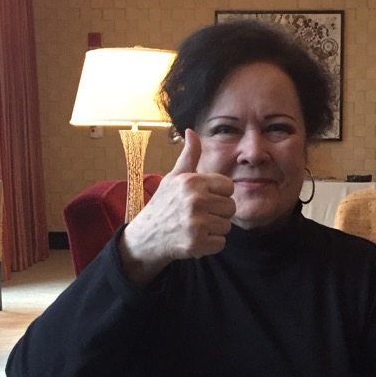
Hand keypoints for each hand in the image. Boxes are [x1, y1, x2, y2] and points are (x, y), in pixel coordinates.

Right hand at [118, 128, 235, 283]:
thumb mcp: (174, 177)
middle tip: (198, 215)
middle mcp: (195, 200)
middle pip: (230, 207)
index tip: (204, 199)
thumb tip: (191, 131)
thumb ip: (189, 156)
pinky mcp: (197, 243)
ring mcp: (196, 223)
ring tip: (195, 227)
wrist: (145, 237)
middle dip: (218, 213)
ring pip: (227, 226)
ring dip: (214, 229)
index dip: (218, 194)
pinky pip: (221, 243)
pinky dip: (210, 245)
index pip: (228, 187)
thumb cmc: (163, 205)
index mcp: (192, 182)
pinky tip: (195, 239)